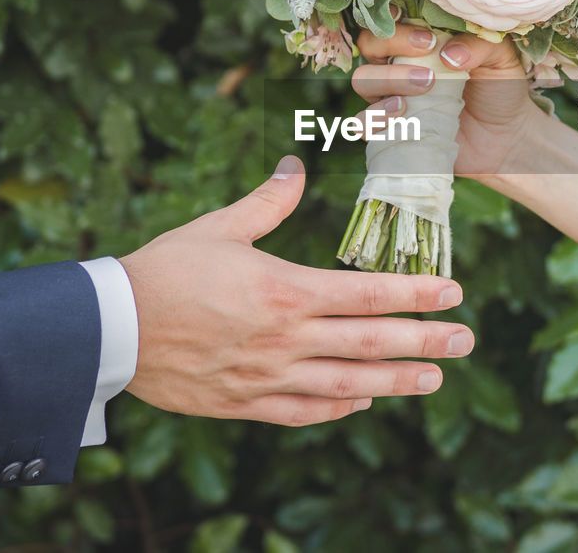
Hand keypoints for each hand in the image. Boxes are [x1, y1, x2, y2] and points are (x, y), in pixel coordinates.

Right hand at [119, 156, 474, 425]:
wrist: (112, 329)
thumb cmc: (164, 271)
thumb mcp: (218, 228)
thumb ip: (267, 202)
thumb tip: (295, 167)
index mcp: (285, 289)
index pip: (368, 293)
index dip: (416, 293)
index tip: (453, 292)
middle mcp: (285, 337)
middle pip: (371, 343)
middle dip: (425, 341)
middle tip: (466, 340)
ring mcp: (268, 376)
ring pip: (348, 384)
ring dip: (397, 382)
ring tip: (434, 379)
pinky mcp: (246, 403)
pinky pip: (305, 411)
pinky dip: (340, 406)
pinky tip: (364, 401)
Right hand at [352, 27, 546, 178]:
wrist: (505, 136)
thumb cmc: (499, 88)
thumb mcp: (500, 58)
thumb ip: (479, 44)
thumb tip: (447, 55)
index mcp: (420, 38)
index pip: (390, 17)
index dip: (395, 19)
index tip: (425, 34)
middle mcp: (398, 62)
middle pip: (370, 43)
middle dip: (393, 46)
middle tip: (429, 60)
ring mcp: (390, 95)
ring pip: (363, 80)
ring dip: (388, 80)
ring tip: (424, 88)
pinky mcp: (390, 128)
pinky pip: (362, 123)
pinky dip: (375, 118)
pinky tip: (403, 114)